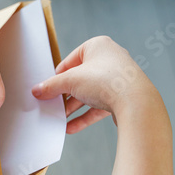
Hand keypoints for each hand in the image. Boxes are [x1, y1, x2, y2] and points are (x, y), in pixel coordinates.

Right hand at [32, 36, 156, 133]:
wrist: (137, 103)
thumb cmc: (107, 81)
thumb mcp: (70, 81)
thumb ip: (51, 86)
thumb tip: (37, 90)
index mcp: (98, 46)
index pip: (70, 61)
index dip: (57, 76)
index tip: (46, 89)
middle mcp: (110, 59)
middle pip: (79, 79)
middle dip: (64, 95)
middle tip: (51, 105)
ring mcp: (118, 79)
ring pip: (89, 94)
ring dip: (73, 108)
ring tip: (59, 119)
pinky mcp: (122, 97)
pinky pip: (98, 106)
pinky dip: (84, 116)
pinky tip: (71, 128)